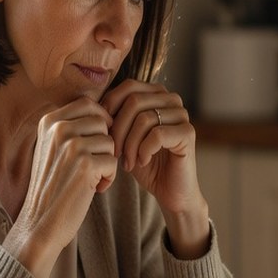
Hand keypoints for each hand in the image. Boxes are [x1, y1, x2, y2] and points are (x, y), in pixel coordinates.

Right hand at [5, 97, 117, 277]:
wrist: (40, 222)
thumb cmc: (51, 187)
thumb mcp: (53, 149)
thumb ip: (71, 128)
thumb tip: (106, 112)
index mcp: (49, 121)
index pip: (88, 104)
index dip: (100, 122)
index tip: (96, 143)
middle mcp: (58, 129)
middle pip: (102, 122)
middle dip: (103, 144)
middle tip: (92, 165)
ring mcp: (71, 145)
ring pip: (110, 142)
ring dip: (106, 162)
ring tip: (90, 179)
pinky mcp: (85, 165)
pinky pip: (113, 162)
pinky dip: (108, 178)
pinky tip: (93, 189)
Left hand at [101, 80, 210, 257]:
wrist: (169, 191)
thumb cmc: (143, 162)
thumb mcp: (122, 136)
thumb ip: (112, 116)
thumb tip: (89, 102)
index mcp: (156, 93)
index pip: (128, 87)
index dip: (110, 108)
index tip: (103, 134)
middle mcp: (172, 99)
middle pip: (134, 101)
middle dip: (118, 129)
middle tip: (114, 153)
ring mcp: (182, 114)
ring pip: (144, 118)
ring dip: (130, 144)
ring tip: (127, 162)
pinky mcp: (188, 133)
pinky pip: (158, 135)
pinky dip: (144, 151)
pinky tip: (141, 163)